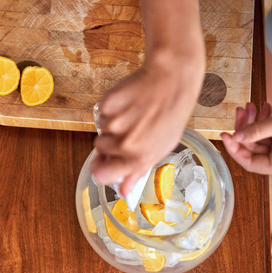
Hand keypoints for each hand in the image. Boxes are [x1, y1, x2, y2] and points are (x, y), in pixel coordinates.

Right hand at [91, 57, 203, 195]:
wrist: (172, 82)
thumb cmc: (171, 114)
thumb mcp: (162, 148)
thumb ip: (139, 170)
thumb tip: (124, 190)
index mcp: (138, 159)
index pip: (101, 175)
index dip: (101, 168)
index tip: (104, 162)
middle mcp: (125, 144)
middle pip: (99, 149)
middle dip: (109, 141)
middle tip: (128, 128)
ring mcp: (115, 123)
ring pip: (101, 128)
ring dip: (112, 123)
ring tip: (133, 113)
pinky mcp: (107, 104)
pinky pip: (101, 111)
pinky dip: (111, 107)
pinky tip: (129, 102)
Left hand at [221, 99, 271, 177]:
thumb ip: (257, 130)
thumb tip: (237, 136)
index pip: (249, 162)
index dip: (234, 148)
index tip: (224, 133)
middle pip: (254, 150)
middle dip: (245, 129)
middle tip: (241, 110)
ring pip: (261, 141)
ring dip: (255, 123)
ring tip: (252, 105)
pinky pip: (271, 137)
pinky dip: (266, 124)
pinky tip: (264, 108)